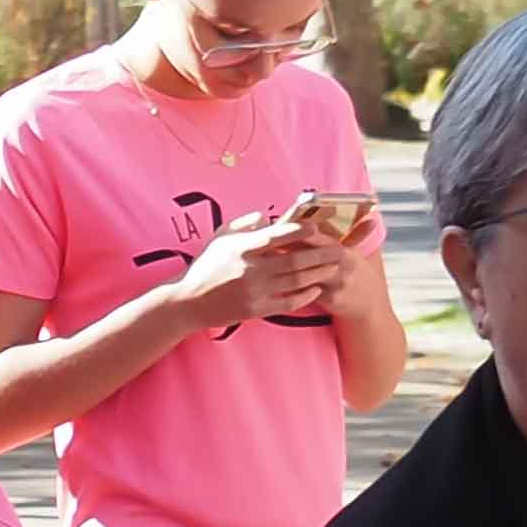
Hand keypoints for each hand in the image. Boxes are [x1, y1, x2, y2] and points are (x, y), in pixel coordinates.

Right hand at [171, 211, 338, 331]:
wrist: (187, 302)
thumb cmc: (204, 266)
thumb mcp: (219, 238)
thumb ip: (244, 224)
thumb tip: (266, 216)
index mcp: (242, 248)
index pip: (277, 236)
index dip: (300, 230)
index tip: (317, 226)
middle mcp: (251, 269)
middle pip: (295, 261)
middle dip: (321, 255)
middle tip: (339, 249)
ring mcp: (255, 292)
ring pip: (296, 282)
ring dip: (318, 274)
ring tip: (334, 268)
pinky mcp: (256, 310)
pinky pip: (288, 303)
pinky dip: (305, 296)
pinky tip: (316, 289)